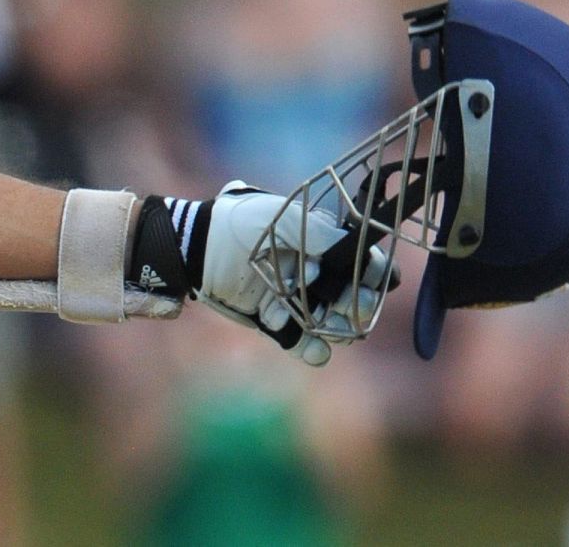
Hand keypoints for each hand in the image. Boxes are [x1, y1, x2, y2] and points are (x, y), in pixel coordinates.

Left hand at [196, 181, 396, 366]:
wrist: (195, 250)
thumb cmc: (237, 224)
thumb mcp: (278, 217)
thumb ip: (318, 231)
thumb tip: (353, 248)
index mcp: (322, 244)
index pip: (363, 261)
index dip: (373, 272)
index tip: (371, 279)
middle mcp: (317, 274)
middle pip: (356, 298)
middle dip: (355, 303)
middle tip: (343, 303)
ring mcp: (299, 301)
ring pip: (335, 325)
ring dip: (333, 327)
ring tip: (318, 322)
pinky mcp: (279, 323)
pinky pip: (305, 343)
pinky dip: (313, 350)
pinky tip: (315, 351)